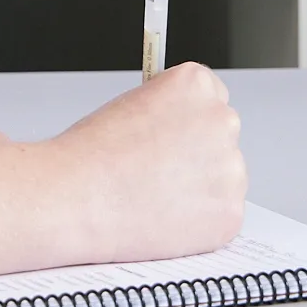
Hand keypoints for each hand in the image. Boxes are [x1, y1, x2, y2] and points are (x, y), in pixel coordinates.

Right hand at [55, 61, 246, 262]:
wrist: (76, 198)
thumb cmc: (90, 154)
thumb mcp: (128, 106)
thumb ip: (166, 111)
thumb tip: (181, 131)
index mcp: (196, 85)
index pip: (210, 92)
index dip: (186, 116)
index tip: (174, 130)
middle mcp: (222, 120)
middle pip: (221, 133)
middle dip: (198, 151)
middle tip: (161, 170)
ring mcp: (231, 169)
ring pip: (224, 177)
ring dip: (201, 187)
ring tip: (155, 197)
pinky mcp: (229, 213)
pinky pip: (222, 214)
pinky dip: (199, 221)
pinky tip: (164, 218)